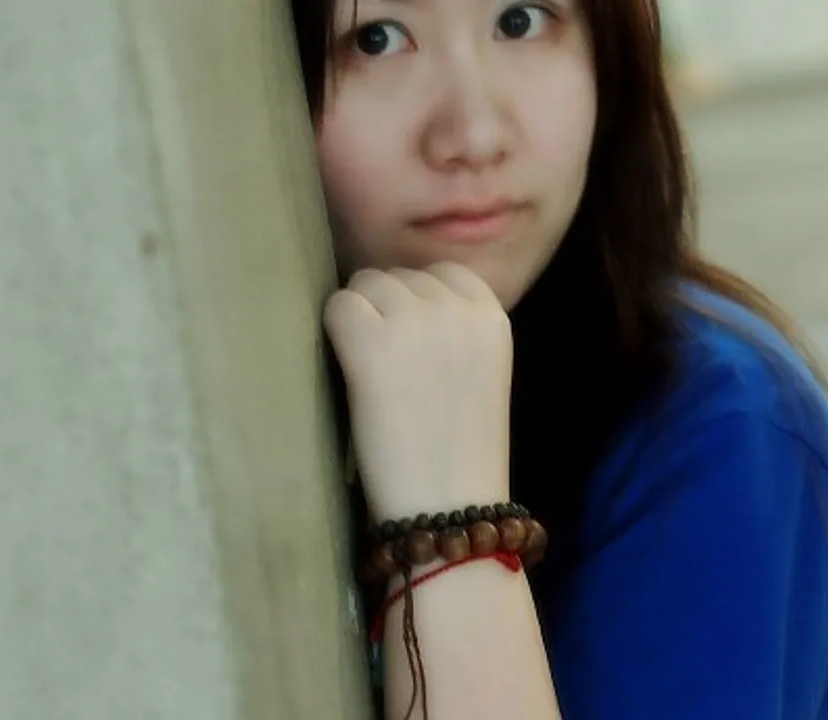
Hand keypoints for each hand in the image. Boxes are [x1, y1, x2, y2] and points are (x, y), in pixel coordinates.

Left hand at [324, 262, 512, 521]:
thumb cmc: (464, 454)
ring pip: (365, 284)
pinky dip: (334, 331)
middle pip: (400, 276)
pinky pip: (337, 306)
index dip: (419, 301)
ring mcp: (414, 320)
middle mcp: (456, 307)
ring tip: (366, 367)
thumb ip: (457, 329)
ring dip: (359, 317)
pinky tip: (346, 368)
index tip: (412, 341)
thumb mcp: (482, 373)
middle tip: (386, 362)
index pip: (445, 273)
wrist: (449, 506)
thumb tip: (406, 299)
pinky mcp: (371, 342)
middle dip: (387, 309)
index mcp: (492, 316)